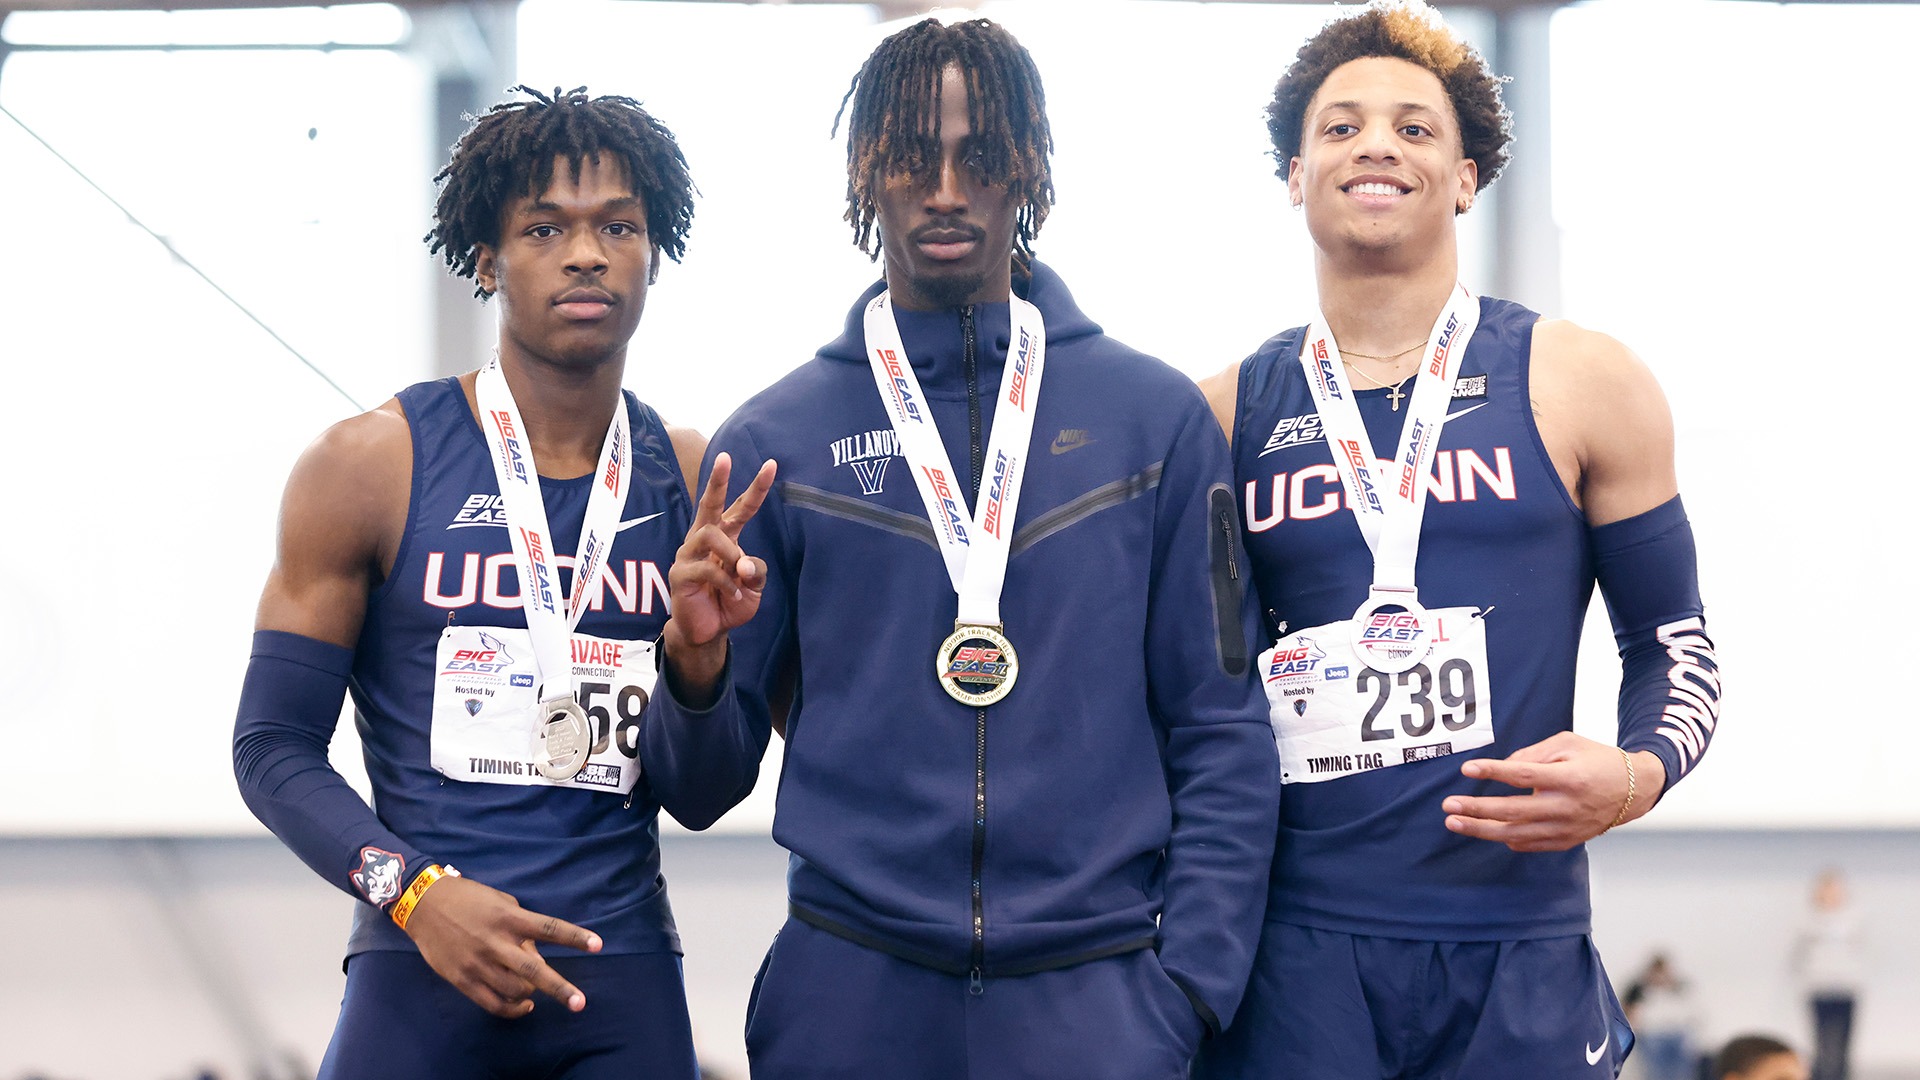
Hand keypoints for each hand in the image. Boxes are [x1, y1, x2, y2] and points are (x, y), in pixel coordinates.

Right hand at [402, 874, 602, 1017]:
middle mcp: (495, 942)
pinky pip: (492, 1003)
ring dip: (532, 995)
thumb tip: (538, 959)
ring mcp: (478, 963)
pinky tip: (523, 1007)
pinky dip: (512, 1010)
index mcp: (509, 917)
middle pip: (534, 971)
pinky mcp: (462, 979)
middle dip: (560, 988)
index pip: (550, 929)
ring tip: (536, 993)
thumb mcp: (501, 902)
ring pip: (515, 991)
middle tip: (579, 1003)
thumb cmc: (469, 899)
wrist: (424, 904)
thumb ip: (522, 928)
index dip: (575, 937)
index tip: (598, 945)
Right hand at [662, 453, 776, 695]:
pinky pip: (706, 568)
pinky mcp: (680, 573)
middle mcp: (704, 540)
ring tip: (739, 576)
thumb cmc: (729, 603)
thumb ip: (755, 572)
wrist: (707, 632)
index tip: (771, 465)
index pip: (741, 508)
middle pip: (710, 503)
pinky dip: (726, 582)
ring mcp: (689, 554)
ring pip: (710, 534)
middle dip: (718, 480)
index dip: (756, 488)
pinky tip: (733, 595)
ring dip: (731, 553)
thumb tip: (744, 564)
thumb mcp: (752, 587)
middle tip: (725, 458)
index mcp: (725, 537)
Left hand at [1440, 732, 1666, 851]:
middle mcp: (1568, 807)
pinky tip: (1487, 831)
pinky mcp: (1567, 841)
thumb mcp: (1568, 743)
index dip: (1494, 772)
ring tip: (1455, 822)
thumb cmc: (1597, 760)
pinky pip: (1530, 845)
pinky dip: (1507, 839)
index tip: (1467, 768)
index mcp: (1570, 778)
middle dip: (1477, 810)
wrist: (1633, 791)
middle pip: (1515, 812)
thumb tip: (1503, 766)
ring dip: (1482, 830)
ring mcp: (1567, 828)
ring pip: (1517, 834)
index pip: (1525, 776)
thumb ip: (1534, 753)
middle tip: (1448, 805)